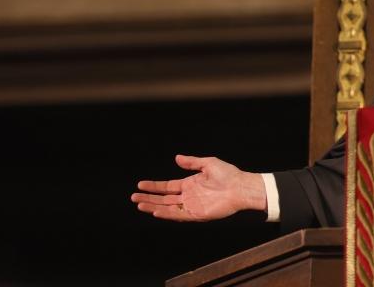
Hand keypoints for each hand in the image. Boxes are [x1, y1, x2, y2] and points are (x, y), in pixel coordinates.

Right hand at [131, 154, 266, 221]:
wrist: (240, 187)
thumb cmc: (228, 174)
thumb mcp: (208, 163)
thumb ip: (191, 162)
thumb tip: (176, 157)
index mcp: (189, 184)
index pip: (167, 187)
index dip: (153, 186)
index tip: (140, 184)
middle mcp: (188, 196)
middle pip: (164, 199)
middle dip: (149, 198)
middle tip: (133, 197)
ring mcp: (192, 206)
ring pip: (168, 208)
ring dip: (153, 207)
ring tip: (139, 204)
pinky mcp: (197, 215)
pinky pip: (179, 215)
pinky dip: (167, 214)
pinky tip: (156, 211)